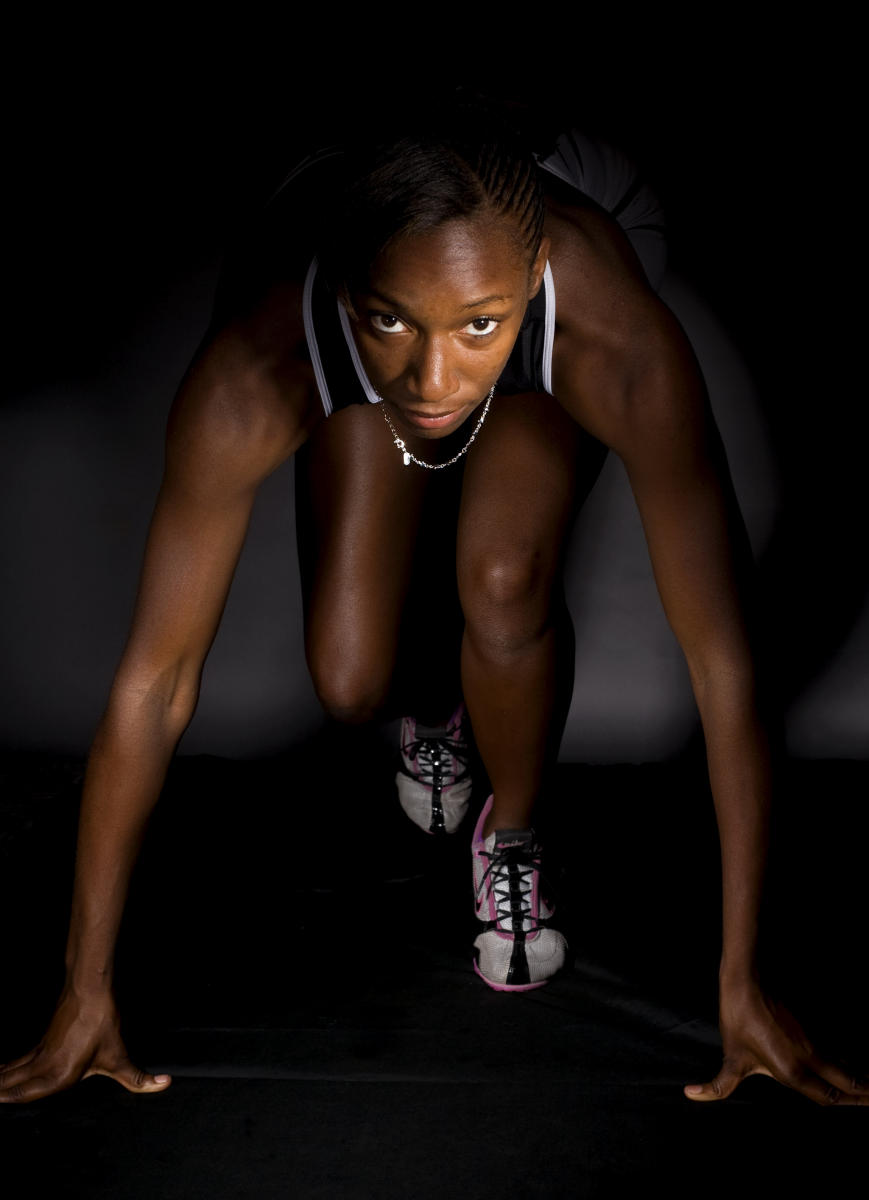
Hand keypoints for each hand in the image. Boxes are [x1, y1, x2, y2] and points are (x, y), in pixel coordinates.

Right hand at [0, 988, 170, 1103]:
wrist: (89, 988)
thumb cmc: (102, 1022)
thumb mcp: (120, 1056)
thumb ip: (138, 1078)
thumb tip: (164, 1084)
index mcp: (58, 1074)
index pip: (25, 1095)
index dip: (8, 1100)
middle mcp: (44, 1065)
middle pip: (13, 1084)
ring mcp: (41, 1050)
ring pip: (13, 1070)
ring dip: (1, 1081)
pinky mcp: (43, 1040)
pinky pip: (20, 1059)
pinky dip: (7, 1068)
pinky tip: (2, 1070)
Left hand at [684, 984, 867, 1105]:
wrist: (746, 982)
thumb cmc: (737, 1021)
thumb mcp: (729, 1057)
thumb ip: (717, 1085)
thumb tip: (690, 1094)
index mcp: (790, 1071)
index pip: (827, 1097)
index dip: (848, 1104)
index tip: (866, 1105)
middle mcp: (808, 1058)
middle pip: (845, 1082)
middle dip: (863, 1093)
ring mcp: (812, 1041)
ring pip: (844, 1064)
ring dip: (859, 1077)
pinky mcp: (810, 1027)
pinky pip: (837, 1050)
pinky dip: (849, 1061)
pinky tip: (854, 1065)